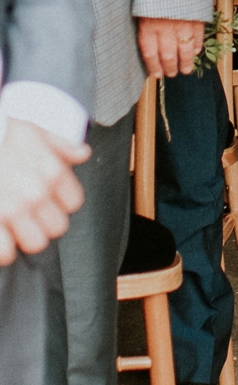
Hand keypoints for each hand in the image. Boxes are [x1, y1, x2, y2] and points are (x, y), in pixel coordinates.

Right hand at [0, 119, 89, 263]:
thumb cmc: (3, 135)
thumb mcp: (36, 132)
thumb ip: (62, 146)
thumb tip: (82, 153)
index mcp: (52, 173)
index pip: (74, 202)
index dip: (62, 202)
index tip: (51, 199)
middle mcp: (37, 194)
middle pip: (57, 227)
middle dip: (45, 222)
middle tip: (32, 214)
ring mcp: (13, 210)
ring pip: (35, 243)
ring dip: (26, 237)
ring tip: (17, 227)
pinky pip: (5, 252)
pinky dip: (4, 249)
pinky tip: (2, 237)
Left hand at [137, 18, 205, 78]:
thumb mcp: (140, 5)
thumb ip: (143, 23)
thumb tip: (146, 41)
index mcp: (148, 24)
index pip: (150, 54)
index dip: (154, 67)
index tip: (156, 74)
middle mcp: (166, 26)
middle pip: (168, 55)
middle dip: (170, 67)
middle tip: (171, 73)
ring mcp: (183, 22)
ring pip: (185, 49)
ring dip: (186, 62)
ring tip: (186, 69)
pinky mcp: (198, 15)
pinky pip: (198, 35)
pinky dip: (197, 45)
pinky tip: (195, 51)